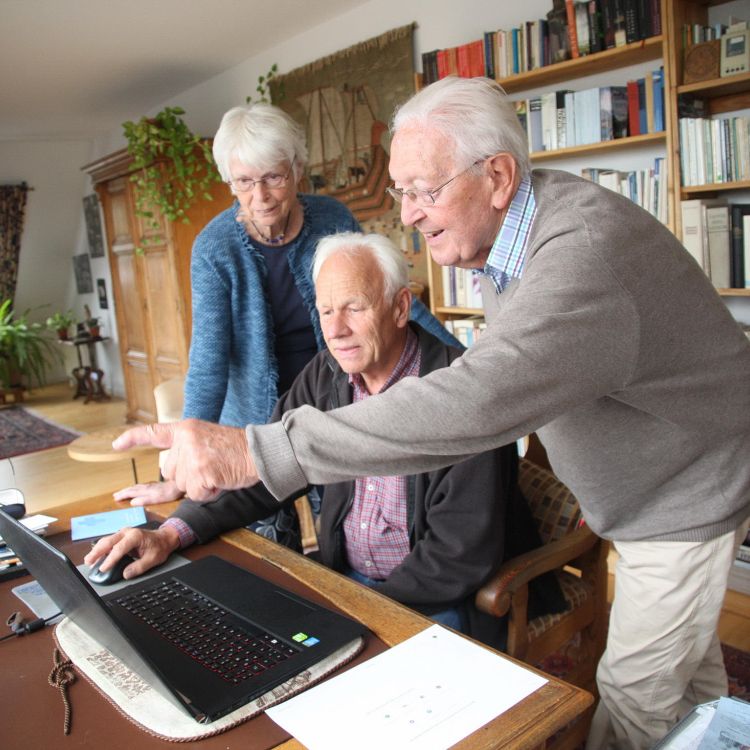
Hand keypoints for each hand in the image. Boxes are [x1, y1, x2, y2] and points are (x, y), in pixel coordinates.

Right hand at [84, 526, 180, 579]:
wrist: (164, 538)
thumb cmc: (159, 547)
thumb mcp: (153, 559)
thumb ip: (139, 567)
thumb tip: (125, 574)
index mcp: (135, 536)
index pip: (119, 548)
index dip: (110, 559)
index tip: (103, 568)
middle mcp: (127, 532)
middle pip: (108, 541)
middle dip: (97, 552)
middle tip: (89, 562)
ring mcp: (123, 533)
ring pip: (106, 540)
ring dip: (96, 550)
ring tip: (89, 561)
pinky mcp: (121, 537)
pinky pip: (109, 542)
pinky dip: (101, 549)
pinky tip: (96, 557)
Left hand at [113, 419, 257, 499]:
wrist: (260, 452)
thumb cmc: (238, 449)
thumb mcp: (207, 438)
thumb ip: (187, 450)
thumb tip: (169, 475)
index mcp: (186, 429)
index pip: (154, 433)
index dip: (133, 439)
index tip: (116, 445)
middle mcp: (185, 440)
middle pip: (170, 472)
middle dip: (188, 477)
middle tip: (211, 467)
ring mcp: (192, 457)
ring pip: (183, 485)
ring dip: (201, 486)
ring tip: (219, 471)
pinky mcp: (200, 473)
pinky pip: (196, 494)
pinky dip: (210, 492)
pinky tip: (222, 478)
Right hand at [113, 479, 184, 505]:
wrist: (177, 486)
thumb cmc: (167, 494)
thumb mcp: (155, 499)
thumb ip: (144, 501)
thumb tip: (132, 502)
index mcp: (144, 491)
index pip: (130, 492)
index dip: (122, 495)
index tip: (115, 498)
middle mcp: (145, 486)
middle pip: (131, 488)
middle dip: (122, 492)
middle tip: (115, 495)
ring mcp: (149, 485)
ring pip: (135, 486)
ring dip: (128, 489)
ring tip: (122, 492)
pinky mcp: (153, 485)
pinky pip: (140, 486)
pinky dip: (134, 488)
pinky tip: (136, 489)